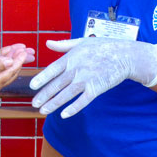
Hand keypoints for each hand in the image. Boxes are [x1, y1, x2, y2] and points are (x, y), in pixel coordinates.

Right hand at [0, 49, 29, 104]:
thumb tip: (10, 61)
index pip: (12, 70)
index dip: (19, 59)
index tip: (24, 51)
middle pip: (12, 71)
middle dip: (19, 60)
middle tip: (27, 51)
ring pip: (6, 71)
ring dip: (13, 60)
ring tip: (19, 51)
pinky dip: (4, 63)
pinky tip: (5, 58)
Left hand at [29, 38, 156, 117]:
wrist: (124, 55)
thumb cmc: (103, 46)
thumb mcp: (81, 41)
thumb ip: (63, 44)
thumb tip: (47, 43)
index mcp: (71, 57)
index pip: (52, 69)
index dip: (42, 78)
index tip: (32, 86)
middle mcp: (76, 69)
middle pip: (57, 84)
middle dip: (44, 95)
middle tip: (34, 104)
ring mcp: (86, 79)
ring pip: (66, 94)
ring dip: (54, 104)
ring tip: (43, 111)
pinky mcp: (96, 88)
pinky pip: (82, 101)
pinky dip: (73, 108)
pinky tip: (64, 115)